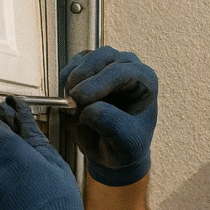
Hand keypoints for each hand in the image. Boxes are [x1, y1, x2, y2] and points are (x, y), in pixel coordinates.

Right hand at [60, 47, 157, 185]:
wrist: (112, 152)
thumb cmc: (126, 146)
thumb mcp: (127, 143)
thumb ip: (113, 125)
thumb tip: (91, 109)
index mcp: (145, 80)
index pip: (122, 72)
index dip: (99, 82)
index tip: (80, 98)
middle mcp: (127, 67)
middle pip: (103, 57)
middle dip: (83, 78)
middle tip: (71, 102)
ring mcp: (106, 66)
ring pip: (83, 60)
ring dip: (71, 83)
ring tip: (72, 110)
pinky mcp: (86, 70)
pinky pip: (70, 68)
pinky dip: (64, 84)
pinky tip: (68, 104)